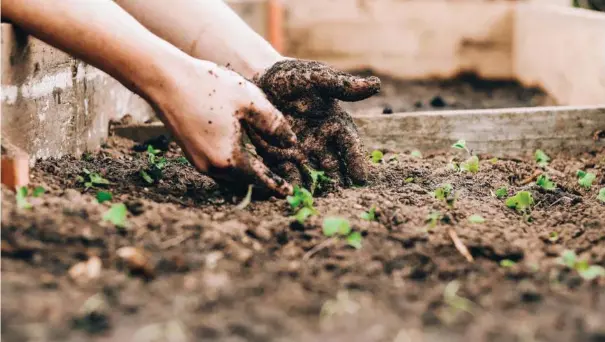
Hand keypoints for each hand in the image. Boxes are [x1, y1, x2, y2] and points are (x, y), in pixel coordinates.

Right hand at [152, 59, 295, 195]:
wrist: (166, 79)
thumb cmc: (209, 87)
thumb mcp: (250, 101)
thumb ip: (274, 124)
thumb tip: (291, 143)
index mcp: (229, 159)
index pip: (259, 179)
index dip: (276, 185)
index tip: (289, 192)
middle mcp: (212, 167)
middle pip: (244, 182)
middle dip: (262, 183)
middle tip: (280, 183)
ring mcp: (198, 161)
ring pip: (230, 177)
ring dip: (247, 176)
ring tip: (265, 171)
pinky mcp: (190, 152)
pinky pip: (218, 167)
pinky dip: (233, 166)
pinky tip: (242, 155)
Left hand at [251, 59, 380, 186]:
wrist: (260, 80)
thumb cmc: (293, 77)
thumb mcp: (317, 78)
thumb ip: (342, 86)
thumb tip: (375, 85)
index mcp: (336, 125)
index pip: (350, 146)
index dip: (356, 161)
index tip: (361, 178)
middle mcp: (322, 143)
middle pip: (334, 167)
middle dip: (338, 182)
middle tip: (342, 198)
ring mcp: (302, 153)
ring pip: (313, 175)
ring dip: (316, 188)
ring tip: (318, 201)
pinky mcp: (280, 158)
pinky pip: (288, 174)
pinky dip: (291, 184)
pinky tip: (292, 194)